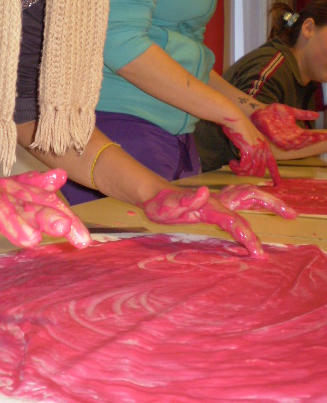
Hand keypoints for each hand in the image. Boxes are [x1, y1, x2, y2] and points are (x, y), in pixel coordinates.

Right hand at [0, 169, 91, 253]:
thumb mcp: (2, 196)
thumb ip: (32, 189)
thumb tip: (60, 175)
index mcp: (5, 192)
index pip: (38, 201)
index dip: (61, 216)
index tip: (84, 239)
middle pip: (19, 202)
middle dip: (42, 214)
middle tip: (65, 229)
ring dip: (9, 221)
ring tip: (30, 239)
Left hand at [141, 184, 295, 256]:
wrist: (153, 195)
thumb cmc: (161, 203)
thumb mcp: (169, 204)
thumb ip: (186, 200)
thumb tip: (203, 192)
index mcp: (211, 206)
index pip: (234, 222)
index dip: (247, 236)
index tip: (258, 253)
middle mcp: (218, 201)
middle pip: (250, 197)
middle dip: (271, 204)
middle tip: (291, 214)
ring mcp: (217, 201)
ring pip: (247, 196)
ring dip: (266, 201)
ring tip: (285, 209)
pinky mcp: (213, 203)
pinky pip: (238, 201)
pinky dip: (253, 201)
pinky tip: (258, 205)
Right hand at [222, 123, 281, 184]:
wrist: (234, 118)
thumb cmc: (238, 126)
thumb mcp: (249, 138)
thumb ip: (251, 148)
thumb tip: (246, 159)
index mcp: (265, 145)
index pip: (272, 163)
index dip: (275, 174)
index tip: (278, 183)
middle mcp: (263, 149)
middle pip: (259, 171)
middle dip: (249, 174)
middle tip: (239, 169)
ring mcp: (257, 150)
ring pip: (251, 170)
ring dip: (241, 171)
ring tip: (234, 165)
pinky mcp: (249, 151)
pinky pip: (244, 167)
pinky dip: (237, 167)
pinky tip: (232, 162)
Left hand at [251, 103, 326, 150]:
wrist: (260, 110)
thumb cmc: (274, 111)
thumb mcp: (291, 112)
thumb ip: (303, 114)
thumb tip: (317, 115)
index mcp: (295, 132)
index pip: (309, 135)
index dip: (318, 136)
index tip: (326, 135)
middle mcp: (291, 137)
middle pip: (304, 142)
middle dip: (313, 140)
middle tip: (320, 137)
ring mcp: (283, 139)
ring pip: (297, 145)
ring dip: (304, 142)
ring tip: (312, 137)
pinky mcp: (275, 140)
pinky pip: (285, 145)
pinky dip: (292, 144)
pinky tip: (298, 140)